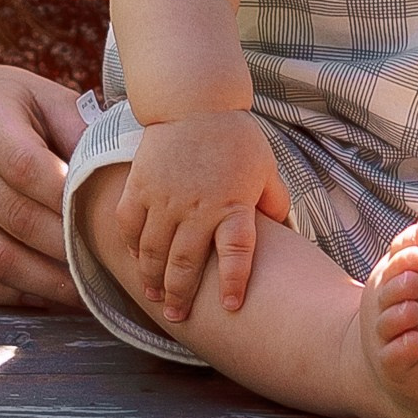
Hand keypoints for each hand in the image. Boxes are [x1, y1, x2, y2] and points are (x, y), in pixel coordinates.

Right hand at [0, 68, 88, 310]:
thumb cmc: (5, 106)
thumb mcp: (42, 95)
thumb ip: (80, 128)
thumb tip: (123, 171)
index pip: (26, 166)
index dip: (67, 196)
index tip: (106, 214)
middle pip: (18, 219)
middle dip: (69, 246)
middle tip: (111, 260)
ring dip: (47, 281)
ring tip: (88, 288)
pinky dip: (15, 295)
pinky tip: (49, 295)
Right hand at [115, 114, 289, 323]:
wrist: (194, 101)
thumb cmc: (234, 135)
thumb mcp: (266, 167)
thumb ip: (275, 202)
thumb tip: (287, 232)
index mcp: (232, 204)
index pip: (237, 253)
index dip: (234, 282)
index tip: (232, 306)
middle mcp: (197, 206)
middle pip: (186, 263)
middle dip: (181, 295)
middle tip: (178, 316)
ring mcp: (164, 197)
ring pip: (153, 251)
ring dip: (153, 279)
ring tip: (155, 297)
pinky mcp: (139, 186)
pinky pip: (129, 224)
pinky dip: (131, 245)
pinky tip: (136, 259)